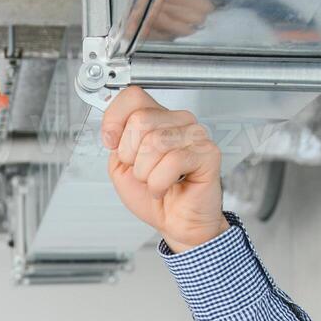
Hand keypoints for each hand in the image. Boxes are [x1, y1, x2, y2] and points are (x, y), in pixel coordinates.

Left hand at [100, 85, 228, 252]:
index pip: (132, 96)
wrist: (176, 224)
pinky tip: (167, 186)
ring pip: (154, 142)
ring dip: (146, 173)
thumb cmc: (154, 197)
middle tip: (144, 171)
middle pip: (140, 121)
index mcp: (158, 118)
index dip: (114, 120)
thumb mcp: (120, 166)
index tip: (112, 143)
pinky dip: (160, 183)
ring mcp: (195, 135)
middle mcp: (178, 121)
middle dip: (131, 156)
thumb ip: (115, 141)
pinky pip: (172, 161)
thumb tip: (113, 128)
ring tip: (156, 181)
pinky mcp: (208, 153)